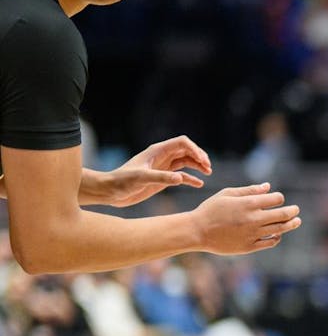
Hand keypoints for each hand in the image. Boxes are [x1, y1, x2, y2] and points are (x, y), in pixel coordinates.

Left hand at [86, 135, 211, 206]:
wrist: (111, 192)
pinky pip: (182, 175)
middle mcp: (162, 157)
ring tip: (208, 172)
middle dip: (199, 157)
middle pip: (187, 151)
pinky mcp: (163, 178)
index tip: (202, 161)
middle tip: (208, 168)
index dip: (194, 150)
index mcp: (157, 151)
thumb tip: (180, 178)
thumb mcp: (141, 179)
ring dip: (198, 165)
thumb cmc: (122, 182)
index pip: (182, 143)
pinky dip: (191, 179)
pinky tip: (199, 184)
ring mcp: (163, 167)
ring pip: (186, 161)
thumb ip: (161, 177)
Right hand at [192, 183, 301, 253]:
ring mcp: (252, 234)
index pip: (276, 199)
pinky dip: (277, 237)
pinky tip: (278, 234)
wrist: (197, 231)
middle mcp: (253, 219)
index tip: (277, 199)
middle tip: (296, 210)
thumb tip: (268, 187)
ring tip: (296, 221)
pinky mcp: (249, 246)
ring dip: (291, 224)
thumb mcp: (228, 194)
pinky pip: (270, 242)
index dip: (279, 198)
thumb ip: (250, 190)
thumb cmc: (211, 209)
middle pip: (282, 214)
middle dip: (292, 211)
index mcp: (248, 204)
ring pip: (280, 229)